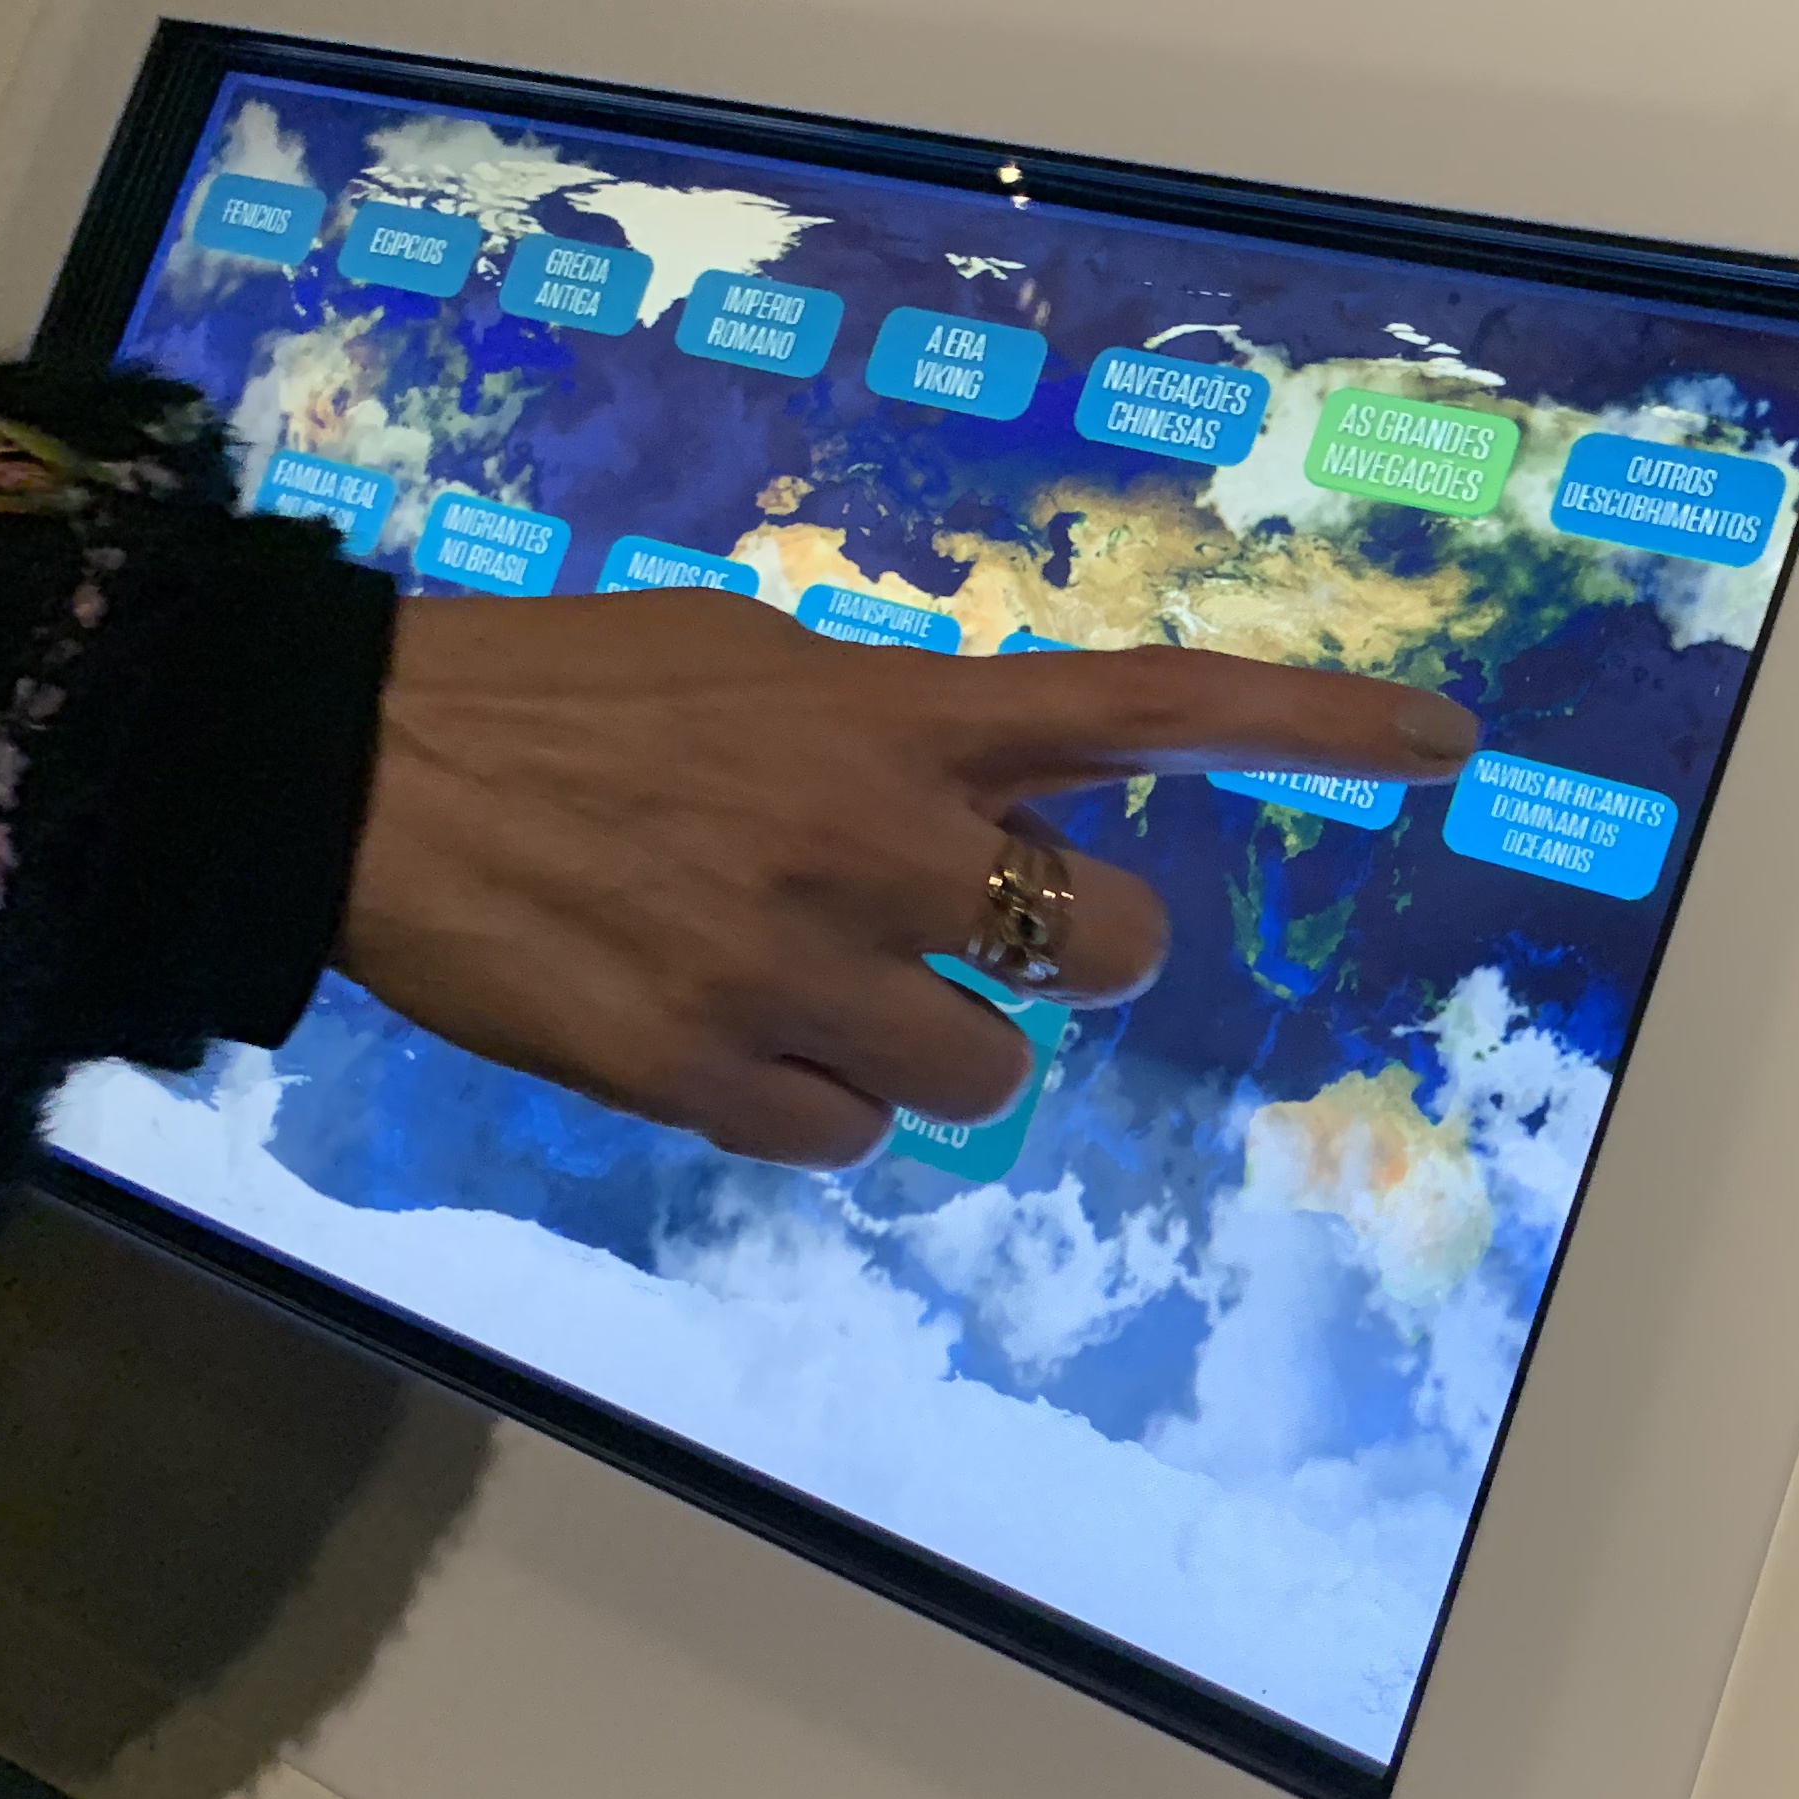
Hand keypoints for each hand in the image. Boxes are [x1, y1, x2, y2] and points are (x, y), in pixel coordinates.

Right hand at [336, 591, 1479, 1166]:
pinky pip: (847, 1141)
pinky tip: (724, 1038)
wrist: (350, 771)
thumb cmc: (553, 694)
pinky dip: (811, 1106)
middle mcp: (880, 835)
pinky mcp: (702, 1076)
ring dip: (922, 1046)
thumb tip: (975, 799)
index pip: (1149, 701)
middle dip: (1062, 951)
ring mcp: (797, 966)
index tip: (1449, 740)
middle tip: (960, 926)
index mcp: (897, 710)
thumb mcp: (750, 657)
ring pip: (983, 1077)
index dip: (1314, 718)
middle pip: (1108, 949)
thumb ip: (889, 723)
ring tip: (798, 985)